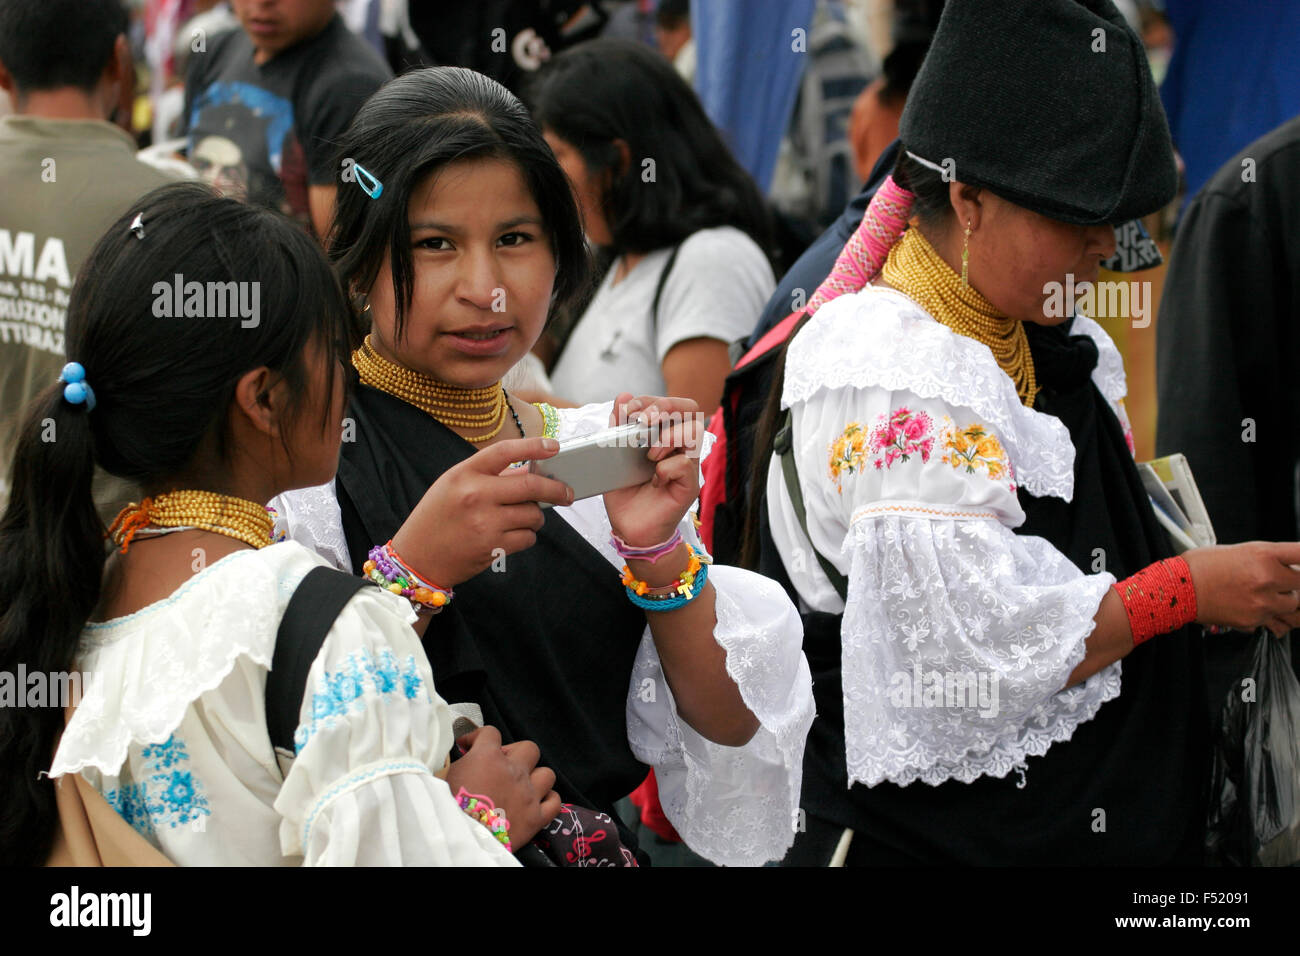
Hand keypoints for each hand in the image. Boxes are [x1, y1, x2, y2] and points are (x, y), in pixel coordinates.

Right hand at [392, 436, 571, 588]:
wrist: (416, 559)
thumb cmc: (436, 518)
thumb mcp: (453, 486)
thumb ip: (489, 476)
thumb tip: (529, 470)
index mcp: (463, 474)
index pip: (504, 451)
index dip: (533, 446)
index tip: (554, 446)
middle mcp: (475, 495)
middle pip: (530, 485)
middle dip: (555, 489)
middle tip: (566, 492)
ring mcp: (485, 523)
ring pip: (533, 515)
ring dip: (536, 517)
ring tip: (523, 518)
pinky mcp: (492, 547)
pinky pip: (527, 538)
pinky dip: (527, 536)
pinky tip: (512, 535)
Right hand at [443, 726, 561, 849]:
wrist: (461, 841)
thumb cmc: (446, 808)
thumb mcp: (441, 779)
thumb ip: (452, 763)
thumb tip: (454, 757)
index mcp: (487, 757)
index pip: (490, 733)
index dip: (478, 737)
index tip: (469, 747)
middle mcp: (513, 771)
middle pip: (528, 748)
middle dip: (515, 754)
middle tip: (501, 766)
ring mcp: (528, 794)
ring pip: (546, 774)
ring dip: (535, 777)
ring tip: (521, 786)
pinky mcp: (536, 818)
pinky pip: (555, 802)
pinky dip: (548, 800)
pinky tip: (536, 803)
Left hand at [602, 393, 702, 546]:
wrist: (629, 529)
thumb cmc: (626, 493)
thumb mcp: (614, 456)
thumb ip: (618, 428)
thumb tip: (623, 397)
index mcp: (663, 435)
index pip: (671, 404)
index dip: (652, 400)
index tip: (630, 409)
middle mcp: (679, 447)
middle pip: (689, 409)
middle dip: (665, 407)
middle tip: (644, 421)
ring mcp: (687, 466)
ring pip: (693, 431)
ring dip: (668, 436)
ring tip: (649, 454)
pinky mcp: (689, 486)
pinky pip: (686, 464)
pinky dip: (667, 467)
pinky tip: (655, 478)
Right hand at [1183, 542, 1299, 635]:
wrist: (1177, 589)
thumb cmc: (1202, 566)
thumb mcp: (1238, 551)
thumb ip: (1268, 559)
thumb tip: (1286, 568)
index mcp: (1263, 554)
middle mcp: (1267, 577)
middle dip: (1293, 582)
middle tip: (1280, 580)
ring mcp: (1262, 602)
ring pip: (1293, 605)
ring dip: (1285, 600)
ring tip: (1266, 595)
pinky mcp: (1254, 621)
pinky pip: (1275, 620)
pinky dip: (1267, 614)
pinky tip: (1251, 605)